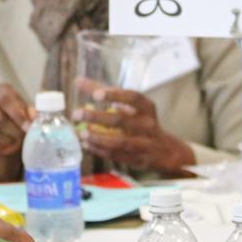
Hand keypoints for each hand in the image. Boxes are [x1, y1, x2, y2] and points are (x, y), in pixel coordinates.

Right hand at [0, 84, 34, 181]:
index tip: (28, 127)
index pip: (5, 100)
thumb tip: (34, 117)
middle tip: (23, 137)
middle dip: (13, 130)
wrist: (10, 125)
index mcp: (1, 90)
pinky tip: (7, 144)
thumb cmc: (22, 114)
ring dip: (7, 139)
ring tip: (17, 141)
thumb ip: (33, 112)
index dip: (17, 115)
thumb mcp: (30, 110)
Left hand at [74, 86, 193, 175]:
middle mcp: (148, 125)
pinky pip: (116, 155)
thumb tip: (78, 81)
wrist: (164, 150)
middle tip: (77, 114)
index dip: (115, 95)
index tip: (96, 94)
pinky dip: (100, 150)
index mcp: (147, 108)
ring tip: (81, 133)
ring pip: (120, 142)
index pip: (133, 97)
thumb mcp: (128, 105)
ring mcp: (144, 144)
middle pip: (122, 120)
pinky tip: (86, 144)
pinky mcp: (137, 159)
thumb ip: (104, 92)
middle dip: (97, 117)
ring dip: (98, 138)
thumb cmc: (140, 121)